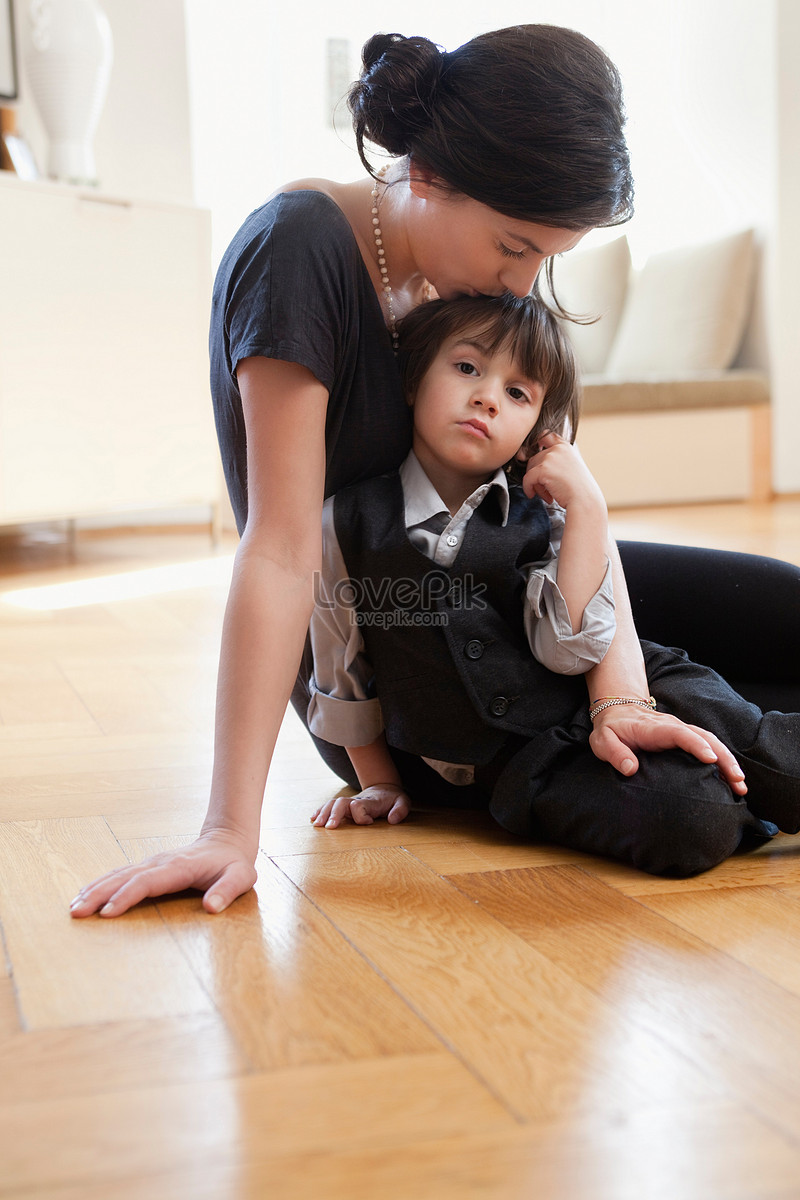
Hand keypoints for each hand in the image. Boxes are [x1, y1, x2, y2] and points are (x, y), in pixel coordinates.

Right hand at [69, 829, 257, 918]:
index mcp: (179, 868)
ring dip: (95, 889)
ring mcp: (152, 863)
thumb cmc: (234, 864)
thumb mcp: (241, 878)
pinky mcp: (148, 867)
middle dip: (99, 894)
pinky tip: (85, 894)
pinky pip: (120, 875)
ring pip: (118, 874)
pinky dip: (101, 884)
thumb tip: (211, 907)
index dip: (127, 896)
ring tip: (74, 907)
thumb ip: (227, 891)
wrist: (228, 840)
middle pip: (124, 877)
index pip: (147, 882)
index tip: (107, 913)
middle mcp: (160, 862)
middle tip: (77, 912)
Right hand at [311, 784, 410, 828]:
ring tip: (317, 825)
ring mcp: (349, 803)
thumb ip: (400, 810)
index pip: (360, 806)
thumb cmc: (393, 798)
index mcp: (370, 802)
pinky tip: (313, 819)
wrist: (384, 788)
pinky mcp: (344, 806)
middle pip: (341, 803)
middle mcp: (357, 801)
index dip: (361, 815)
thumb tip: (392, 820)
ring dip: (324, 813)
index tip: (369, 823)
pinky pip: (329, 806)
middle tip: (329, 828)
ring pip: (333, 804)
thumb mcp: (403, 802)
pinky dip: (320, 811)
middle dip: (334, 814)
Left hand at [521, 431, 604, 511]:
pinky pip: (527, 479)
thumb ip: (557, 462)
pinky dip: (528, 488)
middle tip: (547, 489)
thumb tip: (532, 462)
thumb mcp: (571, 468)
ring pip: (530, 469)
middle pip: (535, 458)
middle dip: (537, 475)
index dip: (538, 441)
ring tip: (548, 494)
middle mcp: (558, 449)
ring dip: (536, 483)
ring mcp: (550, 458)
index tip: (536, 451)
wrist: (584, 500)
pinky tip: (533, 495)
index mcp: (566, 447)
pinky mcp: (543, 469)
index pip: (547, 435)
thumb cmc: (579, 490)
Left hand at [589, 705, 746, 793]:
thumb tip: (630, 768)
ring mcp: (681, 731)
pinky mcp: (685, 737)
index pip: (680, 734)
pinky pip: (708, 745)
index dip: (696, 745)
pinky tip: (732, 778)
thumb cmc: (611, 729)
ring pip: (711, 742)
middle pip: (705, 738)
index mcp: (655, 728)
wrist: (617, 711)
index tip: (711, 759)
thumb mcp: (603, 741)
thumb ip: (615, 753)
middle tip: (737, 780)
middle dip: (723, 758)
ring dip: (727, 761)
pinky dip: (722, 760)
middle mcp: (674, 726)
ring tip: (740, 784)